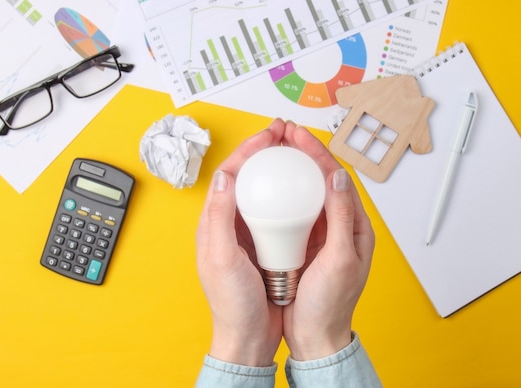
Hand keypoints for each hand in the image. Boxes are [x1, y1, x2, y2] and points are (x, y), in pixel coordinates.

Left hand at [195, 119, 287, 366]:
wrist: (248, 336)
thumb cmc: (231, 303)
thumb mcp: (221, 258)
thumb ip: (218, 217)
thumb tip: (223, 176)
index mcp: (214, 223)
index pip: (231, 174)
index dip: (249, 149)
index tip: (270, 134)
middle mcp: (231, 223)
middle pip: (248, 177)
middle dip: (266, 152)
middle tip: (287, 134)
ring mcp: (250, 234)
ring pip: (265, 191)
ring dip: (279, 170)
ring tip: (298, 154)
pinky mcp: (267, 245)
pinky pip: (279, 212)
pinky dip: (291, 196)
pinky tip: (306, 192)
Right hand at [279, 121, 374, 360]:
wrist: (316, 335)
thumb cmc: (331, 304)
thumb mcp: (340, 259)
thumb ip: (341, 218)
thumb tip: (338, 178)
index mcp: (355, 226)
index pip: (337, 178)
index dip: (318, 153)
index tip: (298, 135)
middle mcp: (339, 225)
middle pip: (321, 178)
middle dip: (303, 153)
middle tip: (283, 133)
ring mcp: (320, 233)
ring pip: (306, 191)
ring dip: (292, 169)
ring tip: (274, 151)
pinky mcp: (303, 243)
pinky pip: (293, 210)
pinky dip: (282, 194)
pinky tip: (266, 187)